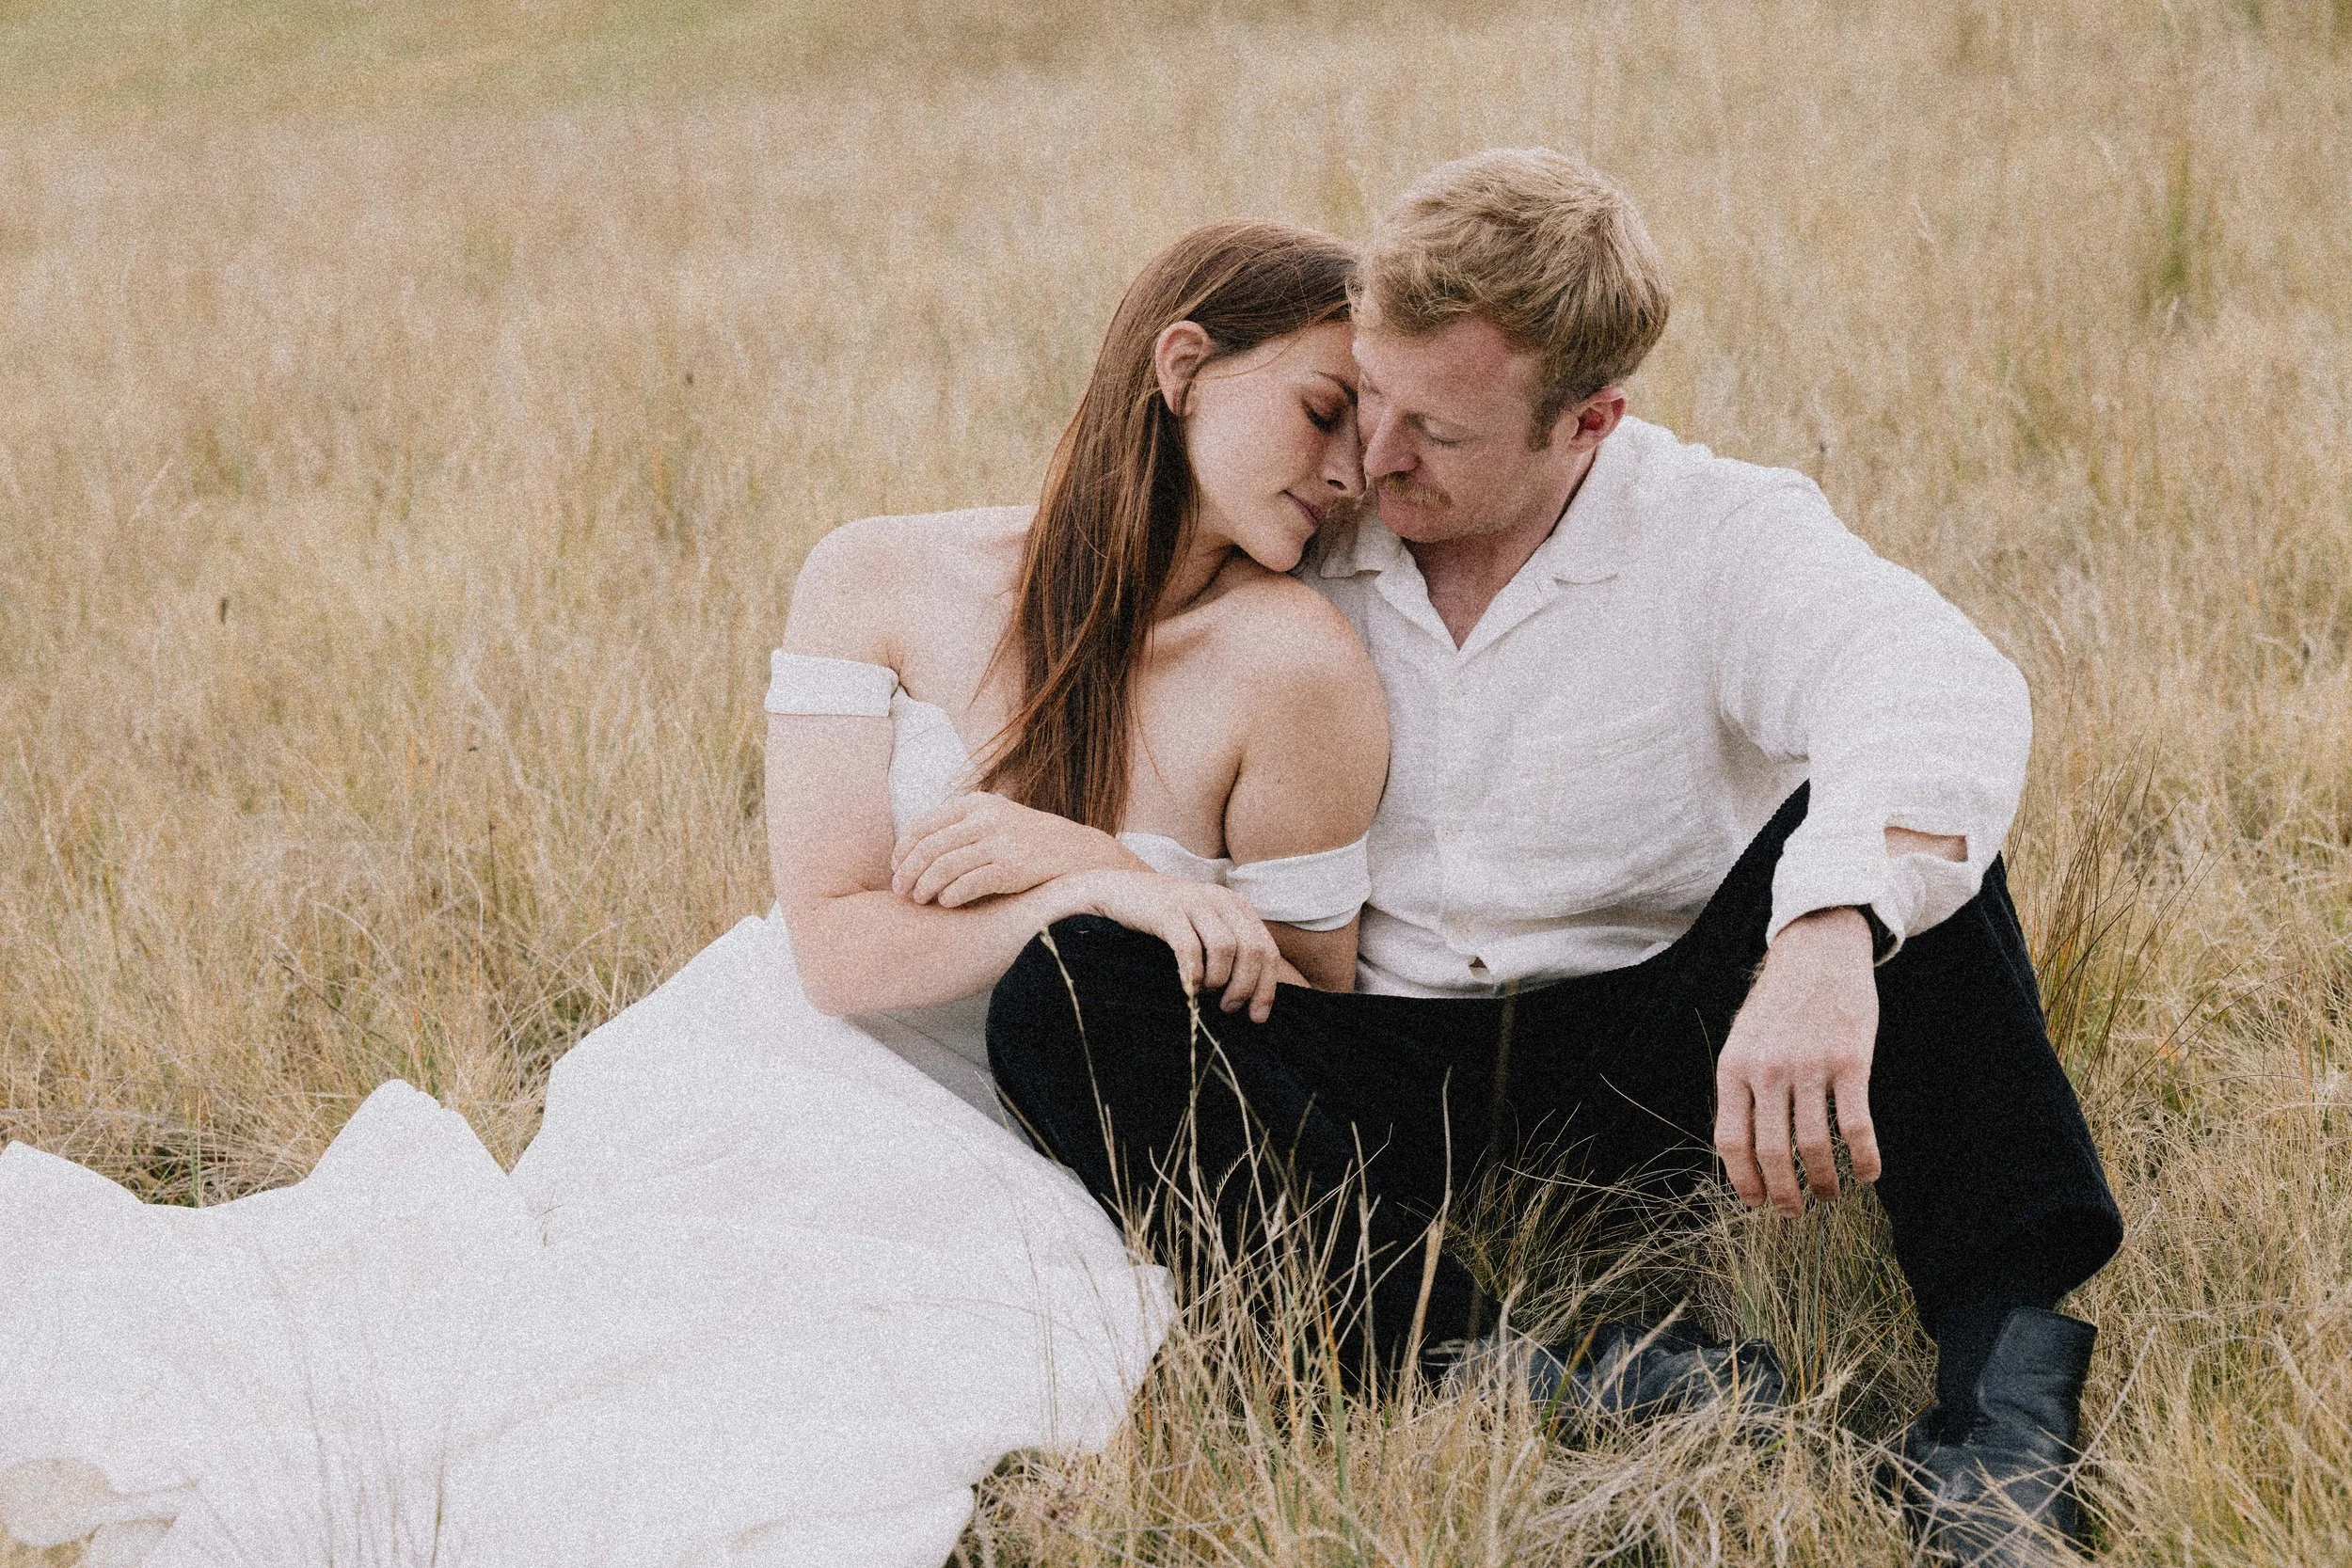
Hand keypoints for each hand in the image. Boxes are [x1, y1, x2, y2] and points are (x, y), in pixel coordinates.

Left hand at [892, 791, 1140, 906]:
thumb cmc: (1032, 841)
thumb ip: (964, 826)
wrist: (1080, 854)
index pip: (924, 824)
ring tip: (920, 900)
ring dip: (925, 887)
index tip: (896, 868)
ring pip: (944, 866)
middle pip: (930, 847)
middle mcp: (987, 818)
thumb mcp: (999, 818)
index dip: (904, 849)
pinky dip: (951, 895)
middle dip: (909, 872)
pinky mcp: (1013, 867)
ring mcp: (1001, 842)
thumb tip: (918, 848)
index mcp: (978, 803)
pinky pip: (969, 884)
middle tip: (900, 891)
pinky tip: (946, 903)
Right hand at [1067, 869, 1287, 1022]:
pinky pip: (1190, 948)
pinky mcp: (1167, 911)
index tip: (1257, 1017)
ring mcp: (1194, 903)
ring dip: (1219, 980)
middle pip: (1252, 950)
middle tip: (1228, 1008)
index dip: (1266, 987)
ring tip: (1206, 993)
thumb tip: (1252, 995)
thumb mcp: (1206, 927)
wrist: (1120, 892)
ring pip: (1225, 948)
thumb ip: (1231, 948)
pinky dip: (1194, 973)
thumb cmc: (1166, 920)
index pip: (1267, 950)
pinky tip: (1189, 987)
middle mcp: (1221, 900)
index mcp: (1236, 906)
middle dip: (1244, 987)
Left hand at [1712, 906, 1883, 1217]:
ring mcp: (1808, 1066)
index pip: (1730, 1141)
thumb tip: (1743, 1150)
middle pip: (1772, 1152)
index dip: (1744, 1181)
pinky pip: (1855, 1126)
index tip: (1756, 1204)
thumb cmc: (1780, 1004)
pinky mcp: (1849, 1061)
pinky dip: (1864, 1158)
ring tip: (1830, 1194)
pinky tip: (1868, 1174)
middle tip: (1794, 1213)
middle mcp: (1767, 1069)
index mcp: (1733, 1067)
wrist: (1817, 953)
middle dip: (1784, 1194)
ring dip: (1824, 1182)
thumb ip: (1740, 1087)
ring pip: (1814, 1146)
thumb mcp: (1743, 1040)